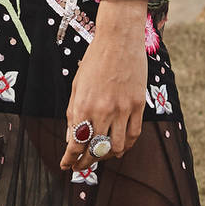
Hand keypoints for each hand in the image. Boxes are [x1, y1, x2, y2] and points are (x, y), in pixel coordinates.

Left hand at [59, 0, 148, 170]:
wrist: (119, 40)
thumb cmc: (95, 60)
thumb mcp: (77, 86)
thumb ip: (74, 114)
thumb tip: (72, 138)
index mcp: (83, 106)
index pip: (76, 144)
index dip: (70, 159)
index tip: (66, 165)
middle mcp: (103, 111)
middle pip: (95, 150)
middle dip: (85, 162)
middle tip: (80, 166)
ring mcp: (123, 110)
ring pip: (117, 148)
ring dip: (106, 156)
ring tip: (100, 155)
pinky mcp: (138, 105)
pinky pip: (134, 135)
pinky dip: (126, 146)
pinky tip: (119, 146)